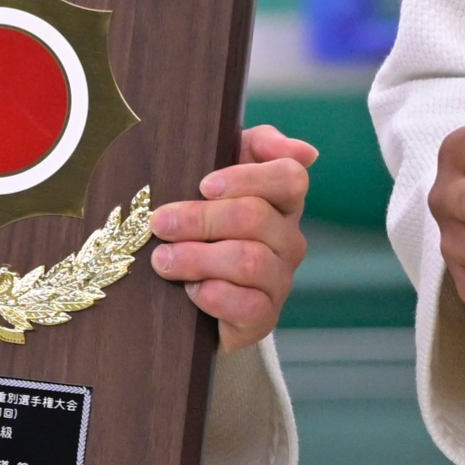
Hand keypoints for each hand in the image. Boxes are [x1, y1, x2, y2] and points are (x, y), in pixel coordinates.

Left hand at [149, 124, 316, 352]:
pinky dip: (211, 295)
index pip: (290, 177)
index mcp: (281, 201)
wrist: (187, 293)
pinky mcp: (262, 318)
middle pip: (254, 217)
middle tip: (160, 223)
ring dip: (196, 258)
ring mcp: (279, 281)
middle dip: (199, 218)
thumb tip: (304, 150)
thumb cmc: (201, 223)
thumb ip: (255, 146)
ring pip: (247, 261)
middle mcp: (288, 240)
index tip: (204, 184)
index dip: (248, 178)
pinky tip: (189, 290)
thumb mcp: (215, 173)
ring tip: (162, 259)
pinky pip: (246, 305)